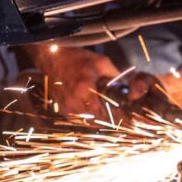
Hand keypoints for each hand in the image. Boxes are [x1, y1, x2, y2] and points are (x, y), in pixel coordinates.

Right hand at [28, 45, 147, 117]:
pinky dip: (88, 117)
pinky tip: (93, 109)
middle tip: (120, 117)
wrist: (52, 58)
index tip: (127, 119)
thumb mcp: (101, 62)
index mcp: (85, 89)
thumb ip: (115, 76)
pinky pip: (79, 119)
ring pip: (89, 122)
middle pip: (98, 121)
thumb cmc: (77, 58)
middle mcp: (75, 102)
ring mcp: (67, 108)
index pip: (106, 113)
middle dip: (110, 120)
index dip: (118, 118)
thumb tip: (128, 89)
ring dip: (99, 120)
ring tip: (108, 114)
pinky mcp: (62, 110)